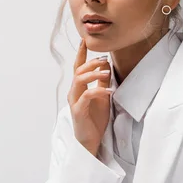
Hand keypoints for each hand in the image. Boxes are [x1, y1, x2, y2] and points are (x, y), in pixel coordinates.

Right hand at [67, 39, 111, 156]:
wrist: (90, 141)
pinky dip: (98, 91)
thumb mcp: (102, 96)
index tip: (84, 41)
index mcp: (79, 88)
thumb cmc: (95, 119)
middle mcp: (74, 92)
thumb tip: (106, 66)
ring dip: (93, 74)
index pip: (78, 67)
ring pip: (79, 80)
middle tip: (104, 59)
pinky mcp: (79, 111)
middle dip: (91, 62)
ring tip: (106, 72)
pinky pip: (87, 96)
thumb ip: (102, 82)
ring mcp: (75, 101)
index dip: (81, 54)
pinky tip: (108, 91)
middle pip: (78, 71)